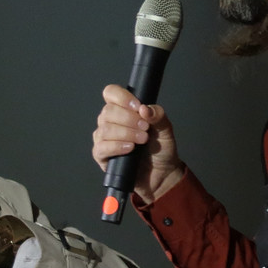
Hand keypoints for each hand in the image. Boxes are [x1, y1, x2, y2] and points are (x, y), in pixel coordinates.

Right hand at [92, 83, 183, 204]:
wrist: (161, 173)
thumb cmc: (160, 149)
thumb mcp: (165, 129)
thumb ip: (158, 116)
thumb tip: (145, 109)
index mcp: (123, 110)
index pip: (111, 93)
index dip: (122, 97)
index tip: (138, 107)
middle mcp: (110, 122)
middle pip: (108, 111)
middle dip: (129, 119)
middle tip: (146, 128)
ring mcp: (103, 138)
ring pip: (105, 129)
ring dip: (126, 133)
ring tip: (142, 140)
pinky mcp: (101, 155)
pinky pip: (101, 147)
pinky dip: (116, 146)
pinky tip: (129, 148)